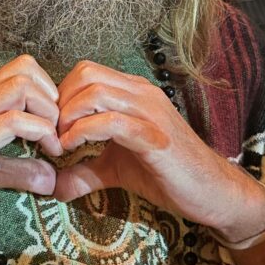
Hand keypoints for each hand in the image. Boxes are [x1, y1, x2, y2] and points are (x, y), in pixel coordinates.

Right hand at [0, 55, 61, 238]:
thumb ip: (19, 171)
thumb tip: (52, 179)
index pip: (22, 69)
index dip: (49, 91)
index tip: (56, 125)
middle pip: (26, 67)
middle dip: (53, 97)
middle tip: (57, 130)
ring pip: (22, 85)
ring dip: (48, 111)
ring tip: (51, 141)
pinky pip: (13, 121)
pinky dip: (39, 133)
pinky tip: (44, 155)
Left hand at [53, 61, 264, 241]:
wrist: (213, 192)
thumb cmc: (168, 175)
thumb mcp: (117, 170)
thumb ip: (85, 172)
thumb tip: (52, 186)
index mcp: (134, 93)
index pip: (86, 72)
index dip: (61, 96)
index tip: (51, 127)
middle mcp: (142, 93)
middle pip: (86, 74)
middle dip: (60, 103)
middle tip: (52, 135)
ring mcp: (150, 111)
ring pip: (95, 91)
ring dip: (68, 117)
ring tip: (60, 144)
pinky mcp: (155, 136)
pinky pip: (111, 122)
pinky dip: (83, 132)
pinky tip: (73, 149)